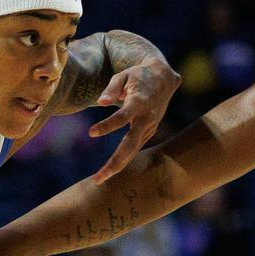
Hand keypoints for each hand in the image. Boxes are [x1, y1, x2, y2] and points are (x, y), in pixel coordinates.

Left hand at [86, 58, 179, 182]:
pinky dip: (122, 160)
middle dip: (115, 162)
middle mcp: (147, 118)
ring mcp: (149, 127)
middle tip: (98, 178)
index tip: (90, 132)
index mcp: (139, 102)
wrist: (164, 78)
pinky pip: (134, 148)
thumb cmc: (138, 76)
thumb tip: (100, 102)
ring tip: (98, 179)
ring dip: (116, 166)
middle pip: (131, 144)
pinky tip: (109, 170)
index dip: (107, 125)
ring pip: (132, 150)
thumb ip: (111, 89)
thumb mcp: (124, 76)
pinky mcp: (148, 132)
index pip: (123, 117)